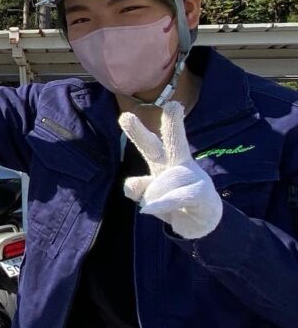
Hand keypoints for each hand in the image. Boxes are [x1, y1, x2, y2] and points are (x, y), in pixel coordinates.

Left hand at [118, 101, 222, 238]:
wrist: (202, 222)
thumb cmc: (173, 201)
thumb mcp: (150, 196)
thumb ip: (139, 188)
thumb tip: (130, 185)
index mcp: (164, 161)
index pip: (150, 144)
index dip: (138, 131)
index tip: (125, 115)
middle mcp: (180, 164)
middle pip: (175, 142)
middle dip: (173, 124)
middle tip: (171, 106)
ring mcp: (194, 177)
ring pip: (168, 179)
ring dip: (156, 194)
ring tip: (151, 206)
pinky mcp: (202, 193)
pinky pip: (178, 196)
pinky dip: (164, 203)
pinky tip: (149, 209)